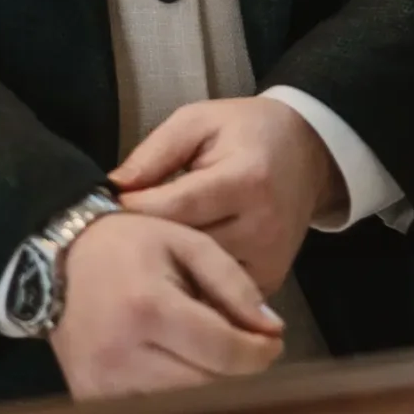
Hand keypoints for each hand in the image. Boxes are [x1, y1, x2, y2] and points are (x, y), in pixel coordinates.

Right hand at [49, 209, 284, 399]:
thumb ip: (233, 283)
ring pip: (181, 408)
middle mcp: (122, 355)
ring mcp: (101, 385)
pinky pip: (150, 412)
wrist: (57, 261)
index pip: (224, 353)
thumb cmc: (129, 245)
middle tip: (247, 349)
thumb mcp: (187, 243)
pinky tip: (181, 370)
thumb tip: (272, 330)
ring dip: (207, 386)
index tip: (273, 342)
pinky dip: (174, 397)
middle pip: (206, 387)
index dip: (259, 353)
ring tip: (213, 356)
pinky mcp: (89, 400)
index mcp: (148, 308)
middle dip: (237, 371)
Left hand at [111, 96, 345, 296]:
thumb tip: (113, 188)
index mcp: (245, 180)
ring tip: (141, 252)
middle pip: (187, 246)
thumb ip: (155, 152)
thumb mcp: (198, 121)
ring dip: (167, 267)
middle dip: (148, 241)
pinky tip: (172, 269)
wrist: (306, 152)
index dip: (137, 208)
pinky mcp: (271, 281)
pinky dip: (192, 282)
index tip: (108, 208)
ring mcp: (269, 260)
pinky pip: (219, 292)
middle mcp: (262, 226)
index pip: (178, 205)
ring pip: (200, 275)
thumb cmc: (244, 131)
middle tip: (117, 235)